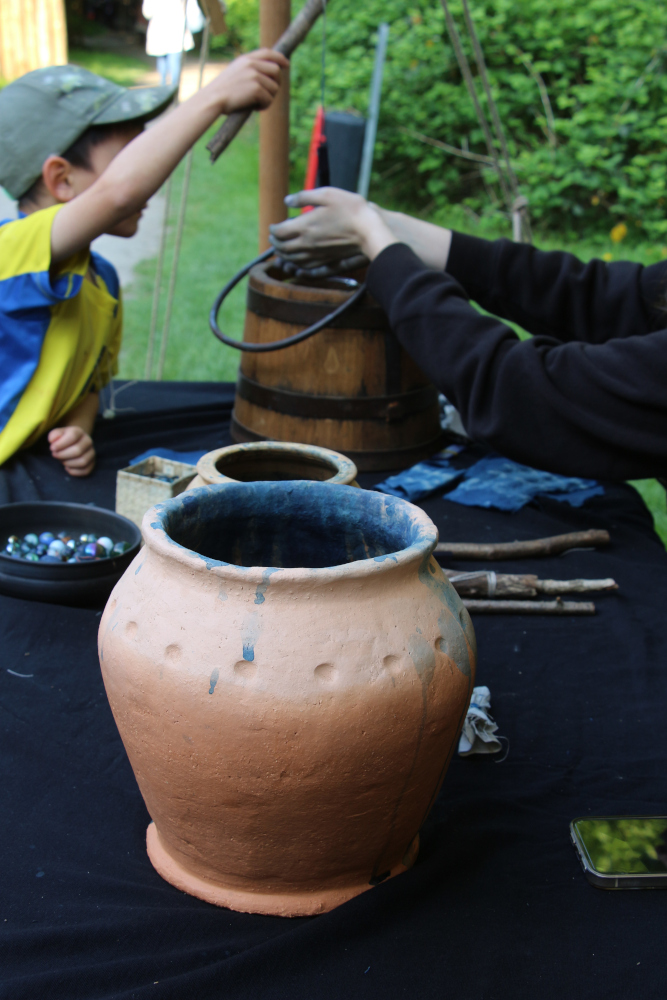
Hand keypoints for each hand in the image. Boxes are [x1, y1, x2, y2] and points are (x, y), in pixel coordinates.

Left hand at [48, 426, 95, 476]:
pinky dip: (74, 471)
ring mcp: (92, 453)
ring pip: (82, 462)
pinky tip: (68, 467)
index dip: (60, 444)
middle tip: (55, 455)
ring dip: (68, 463)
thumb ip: (54, 435)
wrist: (74, 443)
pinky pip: (85, 471)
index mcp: (79, 432)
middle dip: (63, 455)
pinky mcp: (92, 463)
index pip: (73, 436)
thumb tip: (52, 441)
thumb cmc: (63, 439)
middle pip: (78, 451)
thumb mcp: (57, 434)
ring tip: (62, 460)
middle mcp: (88, 441)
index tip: (52, 448)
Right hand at [215, 49, 289, 114]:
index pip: (268, 52)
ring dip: (269, 98)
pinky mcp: (256, 89)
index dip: (279, 58)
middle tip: (270, 95)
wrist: (212, 99)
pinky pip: (269, 99)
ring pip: (274, 88)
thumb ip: (249, 70)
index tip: (286, 64)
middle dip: (277, 83)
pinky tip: (255, 109)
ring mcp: (254, 76)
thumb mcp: (234, 74)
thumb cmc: (221, 92)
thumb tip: (268, 77)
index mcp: (245, 59)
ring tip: (258, 104)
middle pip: (276, 71)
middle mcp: (251, 64)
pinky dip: (265, 106)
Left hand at [269, 188, 397, 268]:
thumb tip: (287, 201)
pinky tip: (296, 262)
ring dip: (283, 255)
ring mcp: (316, 254)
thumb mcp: (326, 194)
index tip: (273, 225)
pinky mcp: (326, 261)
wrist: (369, 230)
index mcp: (304, 226)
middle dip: (275, 243)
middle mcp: (307, 243)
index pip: (279, 232)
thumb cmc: (350, 209)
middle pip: (283, 248)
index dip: (273, 229)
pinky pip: (305, 267)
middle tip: (273, 237)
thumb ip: (304, 197)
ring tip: (281, 250)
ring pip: (292, 259)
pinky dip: (295, 265)